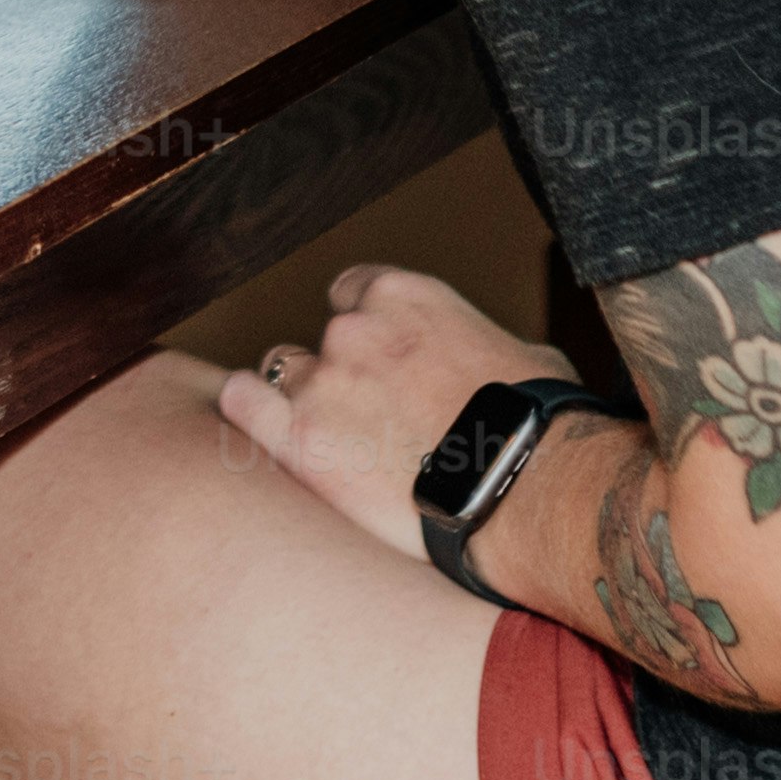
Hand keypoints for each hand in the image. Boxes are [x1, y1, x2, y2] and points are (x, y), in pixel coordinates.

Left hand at [210, 265, 574, 564]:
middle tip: (374, 420)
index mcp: (404, 296)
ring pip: (280, 372)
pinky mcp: (298, 440)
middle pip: (323, 340)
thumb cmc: (538, 427)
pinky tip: (272, 434)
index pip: (354, 291)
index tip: (380, 361)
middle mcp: (352, 329)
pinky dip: (251, 413)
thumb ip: (476, 343)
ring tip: (340, 445)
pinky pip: (242, 404)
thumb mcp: (522, 357)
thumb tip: (490, 361)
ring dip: (304, 400)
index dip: (365, 326)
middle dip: (343, 373)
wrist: (526, 489)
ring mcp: (319, 382)